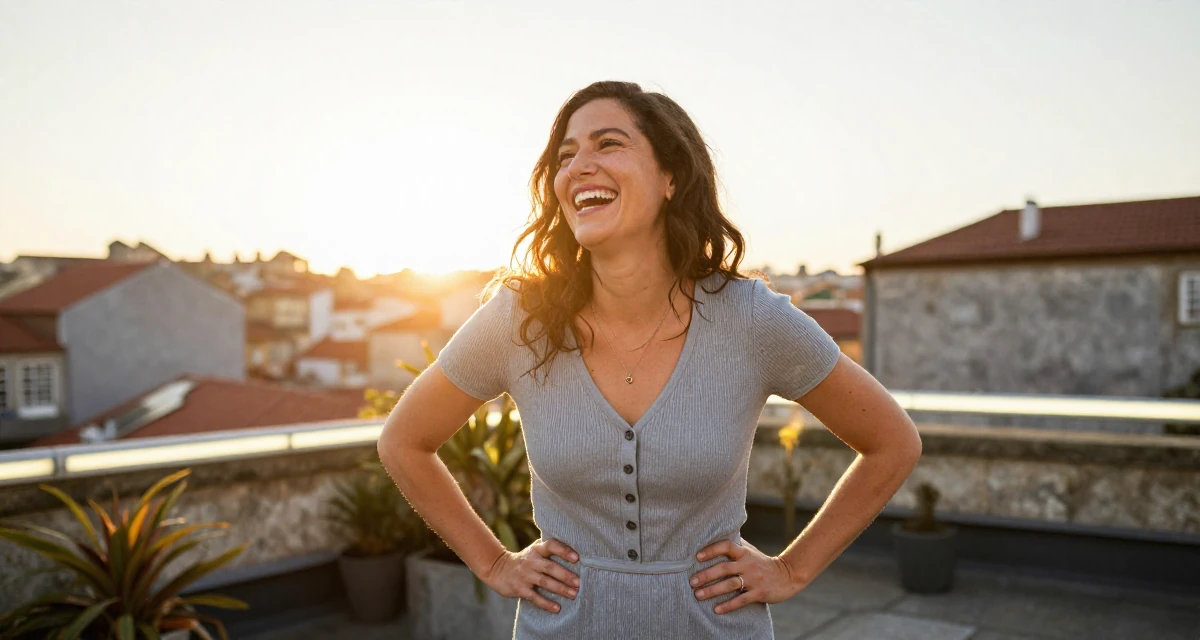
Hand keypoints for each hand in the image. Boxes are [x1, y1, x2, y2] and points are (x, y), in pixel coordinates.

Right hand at [481, 538, 580, 613]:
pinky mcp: (520, 589)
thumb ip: (549, 550)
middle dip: (565, 575)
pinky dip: (546, 603)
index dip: (564, 551)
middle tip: (579, 583)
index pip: (551, 546)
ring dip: (560, 589)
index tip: (576, 558)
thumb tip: (577, 554)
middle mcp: (531, 561)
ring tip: (573, 594)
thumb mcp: (534, 550)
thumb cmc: (524, 560)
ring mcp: (524, 575)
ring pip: (545, 582)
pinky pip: (535, 597)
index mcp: (536, 550)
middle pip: (550, 567)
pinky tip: (557, 608)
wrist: (497, 569)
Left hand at [688, 539, 804, 613]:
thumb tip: (715, 536)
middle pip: (724, 568)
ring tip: (698, 595)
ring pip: (730, 584)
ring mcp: (754, 579)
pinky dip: (728, 605)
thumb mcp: (750, 552)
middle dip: (706, 575)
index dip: (711, 550)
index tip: (697, 557)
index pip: (726, 546)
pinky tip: (717, 609)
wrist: (788, 576)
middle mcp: (748, 564)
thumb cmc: (762, 563)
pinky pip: (741, 600)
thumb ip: (735, 546)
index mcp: (744, 553)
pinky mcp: (759, 593)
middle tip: (692, 582)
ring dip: (713, 590)